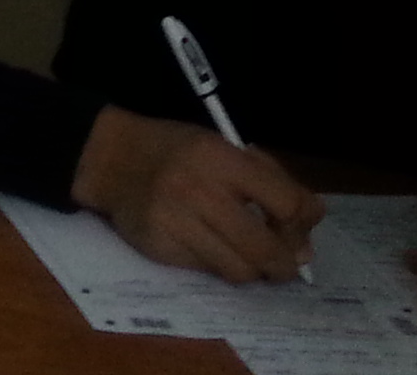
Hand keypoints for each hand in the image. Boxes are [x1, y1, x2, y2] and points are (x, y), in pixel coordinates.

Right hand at [72, 105, 321, 285]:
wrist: (110, 158)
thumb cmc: (175, 150)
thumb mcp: (221, 146)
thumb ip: (267, 182)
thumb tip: (305, 239)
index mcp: (219, 158)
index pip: (286, 202)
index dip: (303, 221)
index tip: (301, 226)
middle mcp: (199, 190)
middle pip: (265, 247)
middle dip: (285, 263)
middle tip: (285, 262)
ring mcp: (176, 222)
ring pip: (239, 270)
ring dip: (254, 270)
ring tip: (252, 259)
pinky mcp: (161, 247)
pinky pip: (206, 270)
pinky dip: (218, 264)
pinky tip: (212, 247)